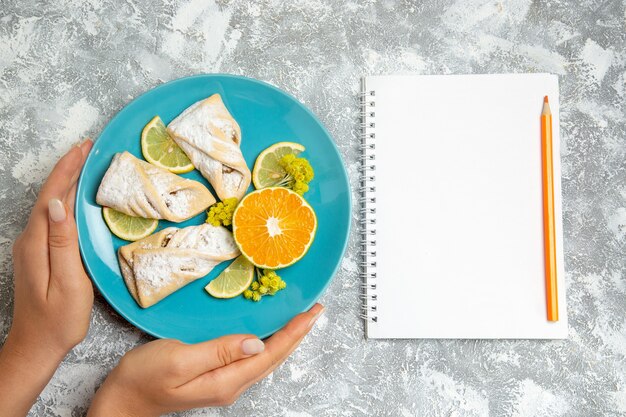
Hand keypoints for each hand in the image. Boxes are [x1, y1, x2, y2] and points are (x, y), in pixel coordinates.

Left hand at [0, 140, 93, 416]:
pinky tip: (77, 195)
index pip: (52, 196)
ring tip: (86, 162)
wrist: (37, 344)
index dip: (67, 169)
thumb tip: (57, 204)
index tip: (84, 147)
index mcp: (37, 243)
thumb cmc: (59, 319)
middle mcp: (30, 239)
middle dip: (68, 168)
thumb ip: (62, 243)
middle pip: (49, 194)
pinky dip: (66, 198)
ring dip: (67, 180)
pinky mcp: (39, 252)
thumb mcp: (68, 283)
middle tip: (89, 146)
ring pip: (50, 203)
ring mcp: (33, 245)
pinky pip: (53, 216)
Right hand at [88, 303, 323, 416]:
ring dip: (286, 338)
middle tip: (315, 311)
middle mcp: (231, 385)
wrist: (123, 400)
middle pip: (273, 357)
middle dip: (297, 334)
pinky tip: (270, 333)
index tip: (312, 313)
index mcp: (226, 381)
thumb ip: (219, 351)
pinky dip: (268, 342)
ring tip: (301, 320)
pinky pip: (252, 358)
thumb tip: (257, 342)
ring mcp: (225, 383)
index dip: (294, 333)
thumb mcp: (180, 360)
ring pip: (265, 358)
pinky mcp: (216, 377)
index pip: (270, 354)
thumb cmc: (144, 378)